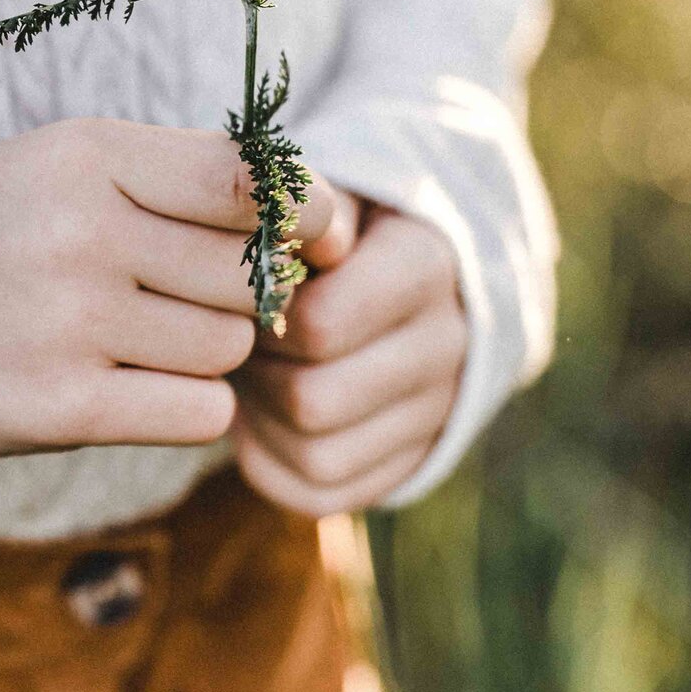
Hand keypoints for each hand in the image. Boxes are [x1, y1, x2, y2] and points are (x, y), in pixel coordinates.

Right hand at [0, 119, 344, 462]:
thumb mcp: (64, 168)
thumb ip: (183, 177)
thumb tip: (326, 220)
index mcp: (85, 155)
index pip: (245, 178)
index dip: (303, 213)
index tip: (313, 239)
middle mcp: (79, 230)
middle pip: (248, 274)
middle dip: (240, 296)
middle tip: (185, 301)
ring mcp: (69, 320)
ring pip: (229, 347)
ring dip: (207, 354)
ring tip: (138, 342)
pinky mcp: (61, 405)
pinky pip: (199, 411)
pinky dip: (187, 409)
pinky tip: (138, 391)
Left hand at [232, 197, 465, 515]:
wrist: (385, 273)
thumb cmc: (327, 228)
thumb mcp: (317, 198)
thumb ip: (295, 207)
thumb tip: (288, 231)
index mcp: (426, 264)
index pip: (320, 324)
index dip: (264, 315)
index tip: (251, 292)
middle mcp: (449, 344)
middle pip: (313, 400)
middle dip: (259, 371)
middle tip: (241, 339)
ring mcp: (436, 412)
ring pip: (316, 455)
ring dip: (261, 420)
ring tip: (253, 372)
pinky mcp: (408, 463)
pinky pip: (319, 493)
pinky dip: (273, 463)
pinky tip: (265, 416)